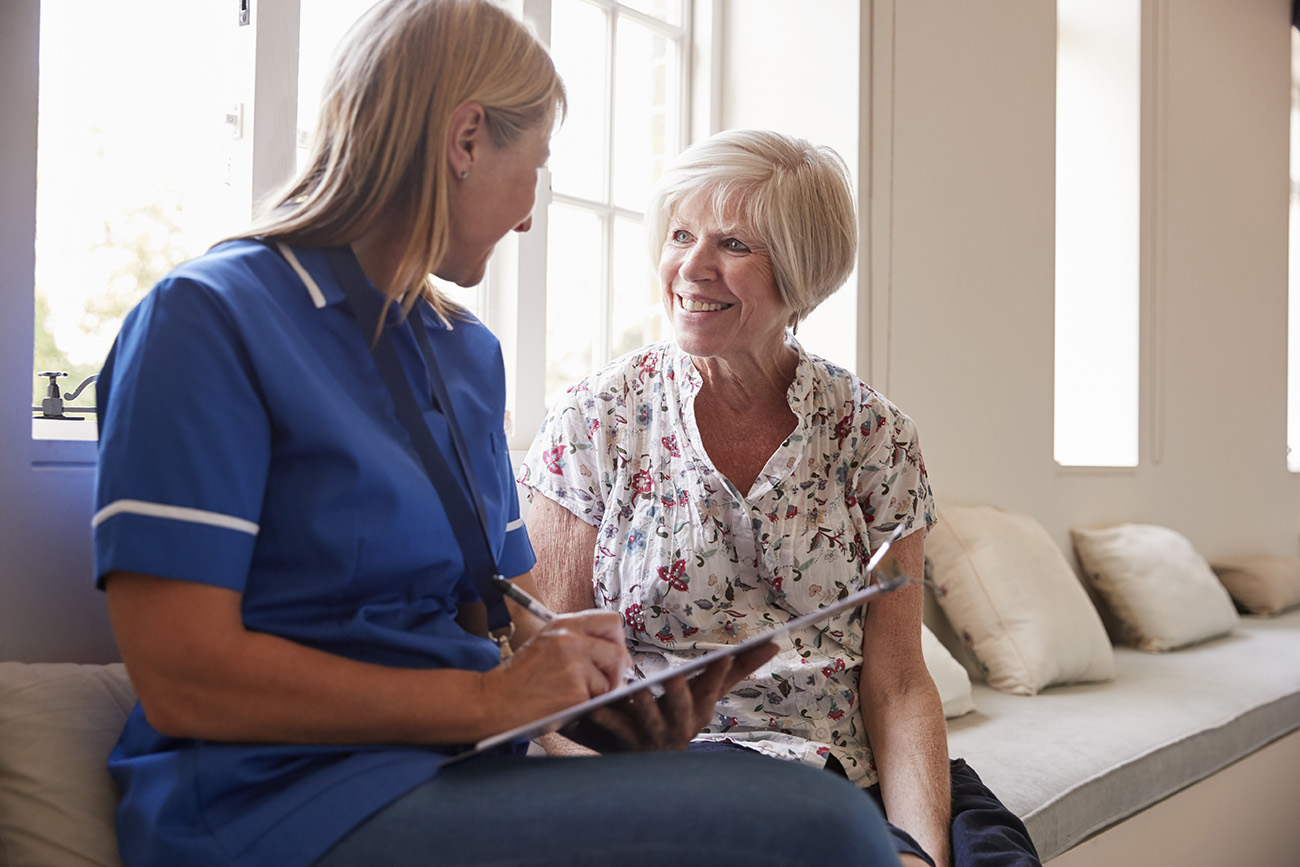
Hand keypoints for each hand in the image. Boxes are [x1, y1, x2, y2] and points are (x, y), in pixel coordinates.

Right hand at [481, 610, 631, 731]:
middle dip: (617, 670)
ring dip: (598, 691)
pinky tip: (567, 703)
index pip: (611, 622)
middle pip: (618, 652)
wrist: (495, 699)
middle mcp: (571, 640)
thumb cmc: (519, 675)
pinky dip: (587, 705)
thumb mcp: (546, 641)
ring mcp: (575, 665)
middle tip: (608, 680)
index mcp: (564, 624)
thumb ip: (577, 638)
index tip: (615, 652)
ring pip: (609, 680)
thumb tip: (612, 649)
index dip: (618, 640)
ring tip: (574, 693)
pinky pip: (597, 699)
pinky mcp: (576, 691)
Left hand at [563, 641, 778, 751]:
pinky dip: (605, 719)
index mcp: (701, 709)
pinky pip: (615, 730)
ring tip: (634, 689)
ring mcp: (654, 735)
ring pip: (649, 720)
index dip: (719, 675)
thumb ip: (740, 669)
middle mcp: (681, 725)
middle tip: (674, 678)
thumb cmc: (685, 713)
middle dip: (680, 695)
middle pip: (683, 709)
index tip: (724, 655)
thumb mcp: (711, 692)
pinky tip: (593, 709)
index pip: (714, 689)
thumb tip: (775, 644)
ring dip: (642, 706)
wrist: (654, 757)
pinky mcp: (627, 742)